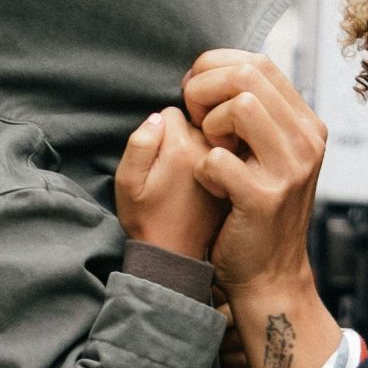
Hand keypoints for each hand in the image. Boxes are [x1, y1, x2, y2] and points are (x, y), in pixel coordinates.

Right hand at [115, 107, 226, 259]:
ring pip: (214, 136)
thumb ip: (140, 143)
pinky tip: (207, 184)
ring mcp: (228, 162)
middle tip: (173, 170)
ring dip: (202, 148)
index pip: (172, 112)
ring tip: (188, 179)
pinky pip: (228, 154)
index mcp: (180, 145)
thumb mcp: (128, 182)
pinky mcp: (239, 176)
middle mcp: (209, 149)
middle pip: (197, 120)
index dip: (160, 132)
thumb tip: (159, 117)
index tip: (158, 158)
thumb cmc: (146, 218)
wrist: (176, 256)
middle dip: (183, 136)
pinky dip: (219, 163)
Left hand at [183, 51, 340, 367]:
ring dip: (208, 125)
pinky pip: (217, 158)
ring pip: (239, 105)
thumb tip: (218, 70)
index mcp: (307, 124)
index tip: (197, 97)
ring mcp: (291, 169)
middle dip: (205, 89)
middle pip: (248, 75)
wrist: (269, 274)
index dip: (215, 68)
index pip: (258, 62)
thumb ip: (255, 114)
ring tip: (209, 150)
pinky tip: (214, 186)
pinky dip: (203, 169)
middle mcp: (307, 141)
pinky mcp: (265, 198)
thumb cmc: (254, 209)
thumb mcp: (268, 154)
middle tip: (195, 121)